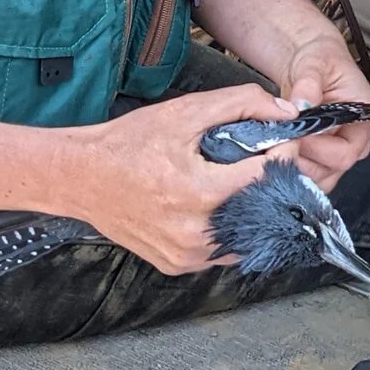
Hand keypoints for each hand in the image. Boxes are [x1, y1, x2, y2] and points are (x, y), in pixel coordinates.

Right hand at [66, 84, 302, 275]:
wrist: (79, 177)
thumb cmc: (129, 142)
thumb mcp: (185, 111)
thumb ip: (241, 104)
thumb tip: (289, 112)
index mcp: (199, 192)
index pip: (268, 176)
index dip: (281, 153)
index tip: (278, 141)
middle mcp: (195, 232)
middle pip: (263, 209)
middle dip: (271, 182)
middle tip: (258, 161)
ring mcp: (186, 255)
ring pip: (245, 235)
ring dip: (252, 208)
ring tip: (236, 182)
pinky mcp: (177, 265)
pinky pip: (220, 251)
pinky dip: (226, 228)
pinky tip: (215, 205)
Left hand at [272, 26, 369, 191]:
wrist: (310, 65)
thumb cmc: (319, 60)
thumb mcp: (315, 64)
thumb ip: (309, 83)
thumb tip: (301, 105)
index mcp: (362, 122)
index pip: (345, 153)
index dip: (317, 149)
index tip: (292, 134)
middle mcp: (353, 143)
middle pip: (331, 172)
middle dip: (301, 161)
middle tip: (275, 144)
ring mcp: (335, 154)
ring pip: (317, 180)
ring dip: (292, 169)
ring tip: (270, 149)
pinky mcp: (319, 160)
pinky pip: (305, 177)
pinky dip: (287, 171)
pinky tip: (269, 156)